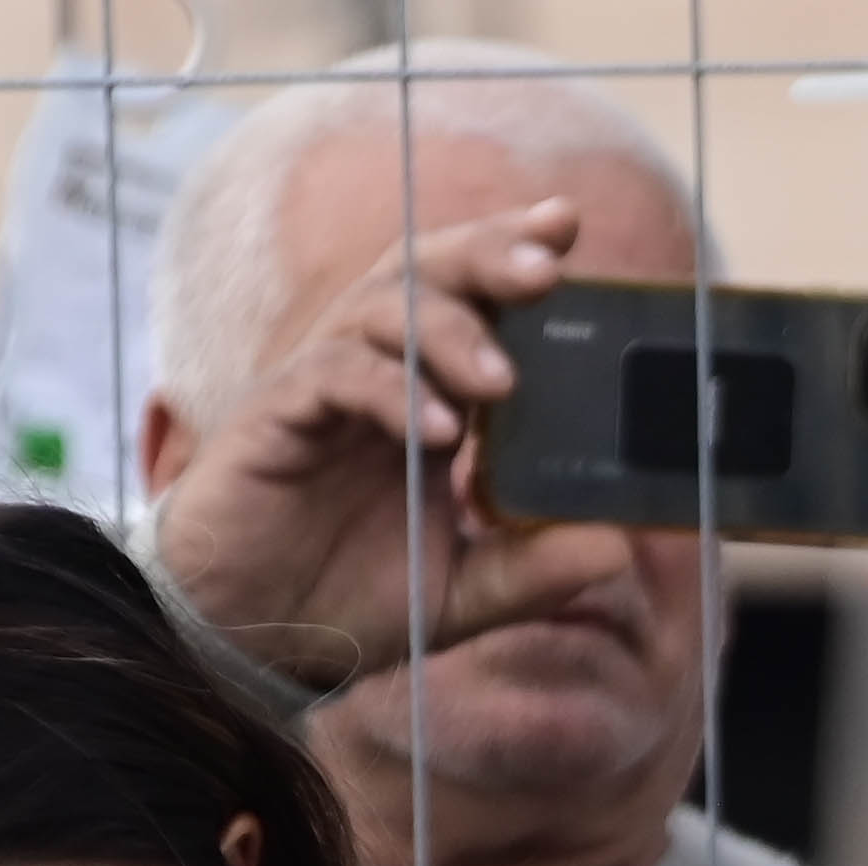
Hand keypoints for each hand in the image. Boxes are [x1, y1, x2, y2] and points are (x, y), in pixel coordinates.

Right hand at [142, 195, 654, 674]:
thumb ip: (533, 570)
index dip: (512, 252)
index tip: (567, 227)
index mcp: (426, 393)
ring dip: (446, 331)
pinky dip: (390, 393)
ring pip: (380, 310)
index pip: (472, 298)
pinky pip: (334, 374)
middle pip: (427, 274)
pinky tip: (436, 432)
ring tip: (499, 381)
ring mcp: (322, 386)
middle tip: (546, 270)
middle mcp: (376, 372)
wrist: (251, 637)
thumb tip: (617, 547)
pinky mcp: (275, 414)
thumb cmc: (346, 599)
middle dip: (487, 257)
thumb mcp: (461, 592)